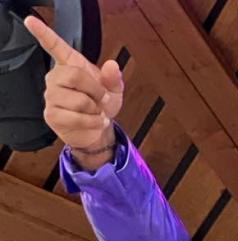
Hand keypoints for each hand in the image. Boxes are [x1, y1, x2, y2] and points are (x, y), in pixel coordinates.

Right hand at [24, 14, 123, 155]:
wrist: (98, 129)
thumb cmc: (101, 105)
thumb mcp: (114, 90)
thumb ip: (113, 78)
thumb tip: (112, 66)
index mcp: (69, 63)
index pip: (53, 45)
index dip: (42, 33)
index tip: (31, 22)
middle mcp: (56, 77)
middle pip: (74, 76)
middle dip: (96, 91)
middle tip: (101, 99)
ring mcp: (51, 96)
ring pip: (78, 100)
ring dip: (94, 110)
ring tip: (95, 111)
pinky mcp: (52, 115)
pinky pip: (76, 118)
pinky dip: (92, 122)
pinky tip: (94, 121)